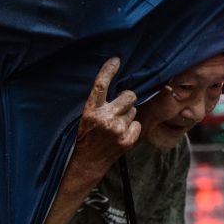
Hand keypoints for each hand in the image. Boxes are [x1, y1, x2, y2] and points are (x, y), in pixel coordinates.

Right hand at [69, 58, 140, 182]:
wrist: (87, 163)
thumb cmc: (86, 137)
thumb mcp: (86, 117)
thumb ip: (100, 104)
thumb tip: (117, 88)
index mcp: (91, 110)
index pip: (100, 85)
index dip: (108, 70)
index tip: (115, 60)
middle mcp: (105, 118)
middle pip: (129, 95)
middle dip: (127, 98)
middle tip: (120, 106)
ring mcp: (117, 130)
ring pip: (134, 111)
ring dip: (128, 115)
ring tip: (116, 125)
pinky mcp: (127, 140)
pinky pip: (137, 124)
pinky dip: (132, 128)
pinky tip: (121, 134)